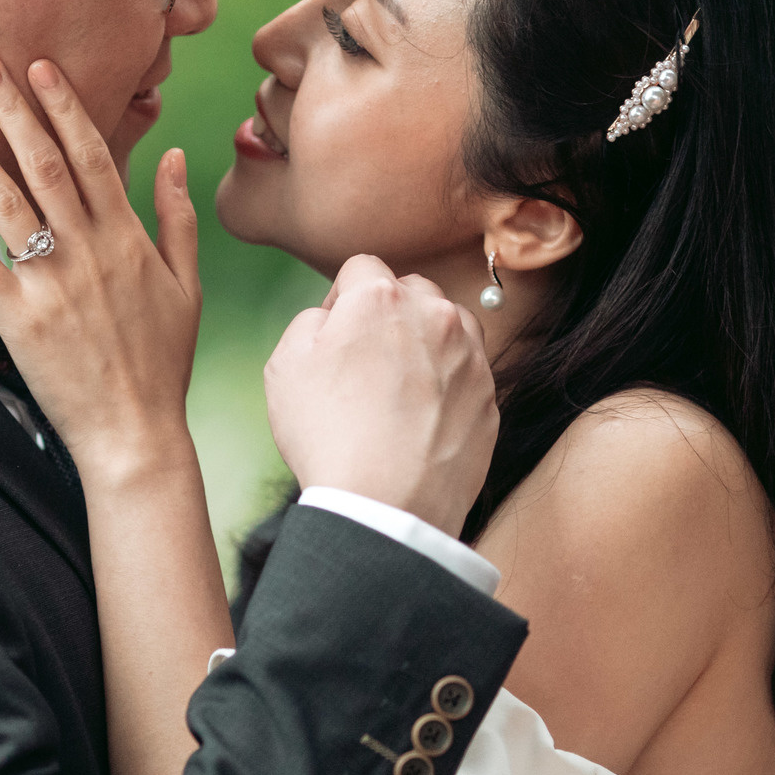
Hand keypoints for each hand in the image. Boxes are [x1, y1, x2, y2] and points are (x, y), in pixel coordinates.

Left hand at [0, 57, 201, 485]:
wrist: (135, 433)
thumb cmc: (160, 362)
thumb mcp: (187, 285)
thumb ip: (176, 216)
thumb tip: (172, 154)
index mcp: (127, 238)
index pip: (92, 155)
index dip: (63, 107)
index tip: (39, 67)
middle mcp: (88, 251)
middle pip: (43, 164)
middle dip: (10, 108)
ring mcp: (50, 283)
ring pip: (5, 200)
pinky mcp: (17, 319)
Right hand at [264, 258, 496, 538]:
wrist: (385, 506)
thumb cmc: (328, 435)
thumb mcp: (284, 366)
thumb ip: (309, 321)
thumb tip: (332, 316)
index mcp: (379, 298)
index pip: (361, 268)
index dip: (341, 298)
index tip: (335, 335)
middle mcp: (434, 316)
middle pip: (411, 291)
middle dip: (389, 314)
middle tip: (366, 361)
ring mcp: (470, 357)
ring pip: (449, 325)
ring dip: (426, 341)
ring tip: (399, 386)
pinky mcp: (490, 398)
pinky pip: (467, 372)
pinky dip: (448, 383)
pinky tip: (421, 417)